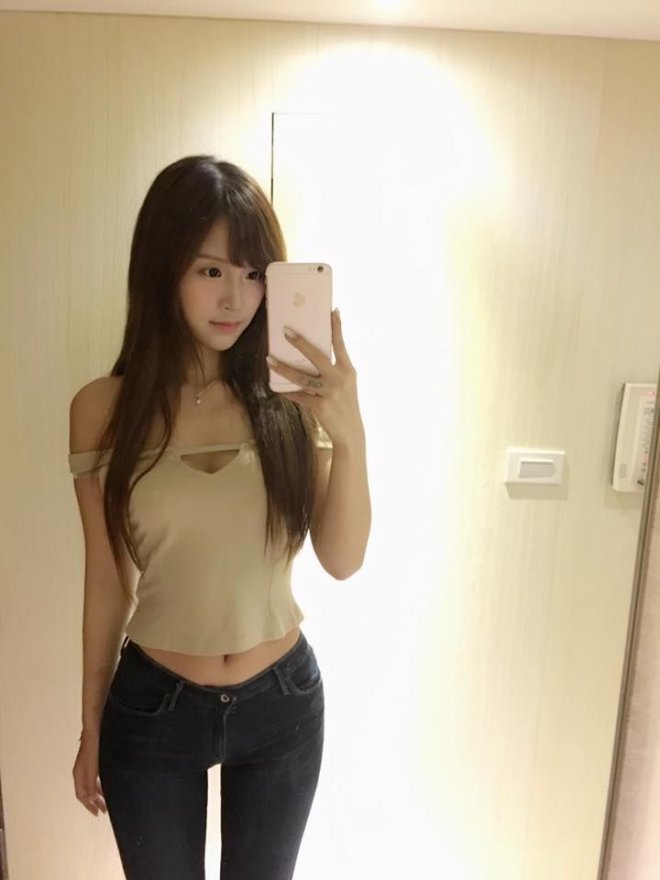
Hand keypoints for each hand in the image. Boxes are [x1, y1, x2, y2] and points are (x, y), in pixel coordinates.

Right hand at [73, 734, 106, 816]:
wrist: (95, 726)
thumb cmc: (94, 744)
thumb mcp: (93, 766)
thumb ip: (90, 782)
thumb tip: (90, 799)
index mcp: (79, 774)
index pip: (82, 795)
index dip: (89, 806)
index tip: (98, 813)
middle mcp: (80, 771)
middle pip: (84, 792)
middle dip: (94, 803)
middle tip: (104, 810)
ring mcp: (85, 765)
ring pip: (89, 785)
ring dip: (96, 795)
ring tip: (106, 801)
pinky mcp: (91, 760)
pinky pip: (93, 778)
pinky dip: (98, 785)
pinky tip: (106, 786)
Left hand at [266, 309, 363, 446]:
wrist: (351, 433)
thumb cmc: (345, 404)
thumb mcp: (346, 384)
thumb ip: (333, 370)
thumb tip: (310, 355)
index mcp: (347, 370)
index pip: (340, 344)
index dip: (336, 327)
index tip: (331, 310)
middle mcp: (340, 379)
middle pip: (317, 356)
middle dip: (300, 343)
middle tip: (286, 331)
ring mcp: (330, 393)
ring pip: (302, 378)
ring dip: (283, 368)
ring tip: (269, 360)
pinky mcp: (320, 407)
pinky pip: (299, 396)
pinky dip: (287, 392)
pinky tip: (276, 388)